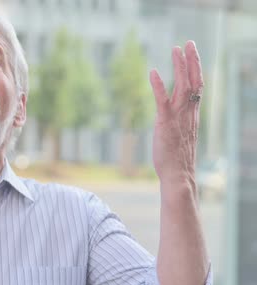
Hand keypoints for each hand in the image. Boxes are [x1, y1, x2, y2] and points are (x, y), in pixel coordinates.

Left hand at [149, 41, 202, 189]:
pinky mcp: (165, 123)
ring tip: (176, 49)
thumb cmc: (176, 157)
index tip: (192, 52)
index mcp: (191, 114)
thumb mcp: (180, 134)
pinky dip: (158, 85)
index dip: (195, 68)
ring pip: (182, 86)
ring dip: (179, 66)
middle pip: (193, 81)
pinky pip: (162, 101)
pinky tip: (153, 72)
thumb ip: (179, 121)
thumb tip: (172, 115)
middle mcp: (188, 112)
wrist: (178, 175)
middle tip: (188, 43)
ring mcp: (177, 117)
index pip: (197, 86)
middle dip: (191, 61)